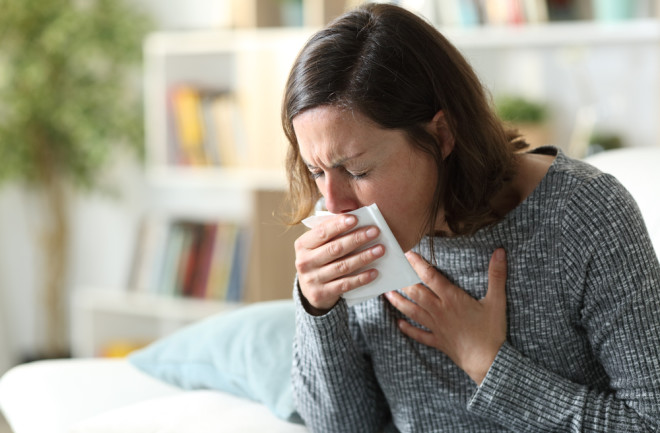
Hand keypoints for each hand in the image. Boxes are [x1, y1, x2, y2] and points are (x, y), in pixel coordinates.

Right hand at [295, 214, 384, 313]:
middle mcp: (304, 262)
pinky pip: (345, 284)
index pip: (321, 232)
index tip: (356, 218)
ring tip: (380, 250)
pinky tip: (374, 272)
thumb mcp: (318, 245)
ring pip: (342, 266)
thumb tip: (355, 218)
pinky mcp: (321, 294)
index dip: (338, 225)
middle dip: (357, 239)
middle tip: (375, 231)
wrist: (310, 289)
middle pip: (335, 248)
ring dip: (364, 257)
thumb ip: (331, 231)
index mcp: (302, 245)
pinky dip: (361, 278)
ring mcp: (312, 279)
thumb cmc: (320, 258)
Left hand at [385, 249, 507, 384]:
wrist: (487, 362)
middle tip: (392, 271)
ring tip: (387, 293)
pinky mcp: (438, 341)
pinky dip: (408, 329)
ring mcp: (436, 326)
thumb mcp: (497, 301)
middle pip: (416, 293)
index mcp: (452, 299)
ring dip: (399, 302)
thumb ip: (497, 275)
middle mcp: (439, 310)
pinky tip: (399, 324)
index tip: (407, 254)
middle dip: (403, 281)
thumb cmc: (492, 331)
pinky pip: (419, 334)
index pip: (431, 276)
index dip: (418, 264)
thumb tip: (500, 251)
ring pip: (412, 311)